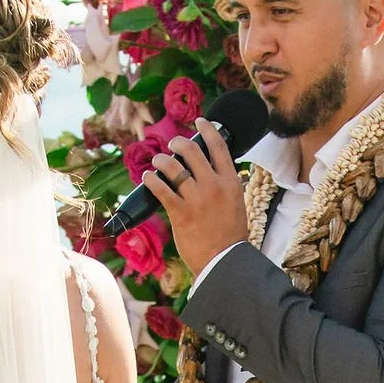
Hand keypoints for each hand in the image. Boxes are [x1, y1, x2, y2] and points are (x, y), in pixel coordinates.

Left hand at [142, 121, 248, 277]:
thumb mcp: (236, 204)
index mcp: (231, 182)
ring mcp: (197, 198)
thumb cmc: (230, 237)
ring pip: (173, 166)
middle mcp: (214, 185)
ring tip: (158, 162)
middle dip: (178, 143)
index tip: (200, 121)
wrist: (225, 261)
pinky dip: (151, 180)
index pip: (218, 146)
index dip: (207, 129)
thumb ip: (224, 187)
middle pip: (192, 150)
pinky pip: (161, 188)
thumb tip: (208, 173)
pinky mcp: (180, 212)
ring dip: (161, 160)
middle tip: (172, 146)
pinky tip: (148, 178)